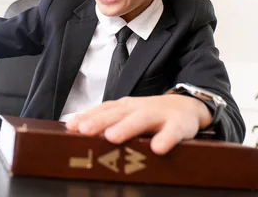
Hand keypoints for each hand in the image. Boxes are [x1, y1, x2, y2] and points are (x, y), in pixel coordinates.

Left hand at [65, 95, 211, 154]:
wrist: (186, 107)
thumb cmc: (149, 116)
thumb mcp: (127, 116)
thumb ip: (106, 122)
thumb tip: (75, 133)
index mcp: (124, 107)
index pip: (103, 110)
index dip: (87, 117)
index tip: (71, 127)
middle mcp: (138, 108)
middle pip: (117, 114)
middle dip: (99, 122)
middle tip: (84, 131)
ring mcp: (158, 115)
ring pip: (141, 120)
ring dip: (126, 128)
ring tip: (112, 137)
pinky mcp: (179, 125)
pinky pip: (172, 132)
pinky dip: (165, 139)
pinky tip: (158, 149)